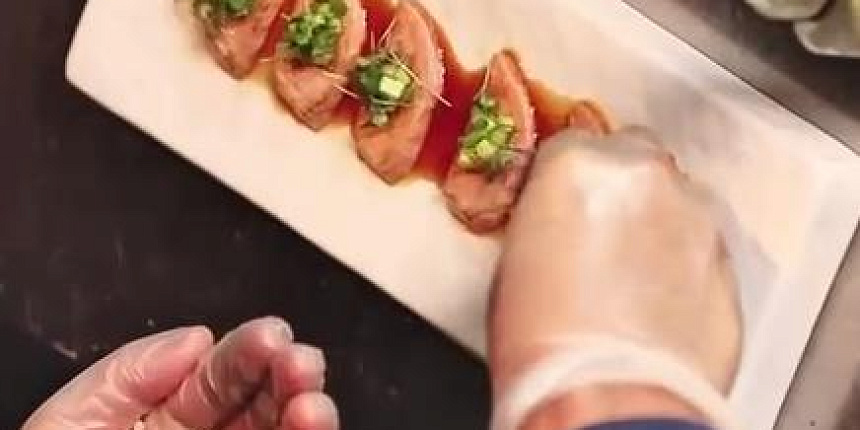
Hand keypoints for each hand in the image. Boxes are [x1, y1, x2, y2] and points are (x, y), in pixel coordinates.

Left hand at [23, 317, 337, 429]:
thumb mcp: (72, 423)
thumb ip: (129, 374)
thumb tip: (198, 338)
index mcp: (165, 414)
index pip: (218, 372)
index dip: (248, 348)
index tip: (271, 336)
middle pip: (263, 399)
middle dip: (289, 373)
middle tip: (301, 363)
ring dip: (307, 412)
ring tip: (312, 405)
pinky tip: (309, 427)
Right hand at [490, 128, 741, 424]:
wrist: (606, 395)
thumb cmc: (544, 339)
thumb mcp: (512, 262)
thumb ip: (544, 219)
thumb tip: (558, 224)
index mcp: (577, 166)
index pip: (572, 142)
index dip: (566, 174)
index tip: (563, 199)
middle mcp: (643, 177)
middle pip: (634, 153)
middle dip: (620, 183)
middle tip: (600, 228)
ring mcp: (695, 217)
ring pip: (675, 198)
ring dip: (656, 220)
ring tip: (632, 274)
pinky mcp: (726, 262)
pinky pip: (701, 245)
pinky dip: (682, 260)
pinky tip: (658, 299)